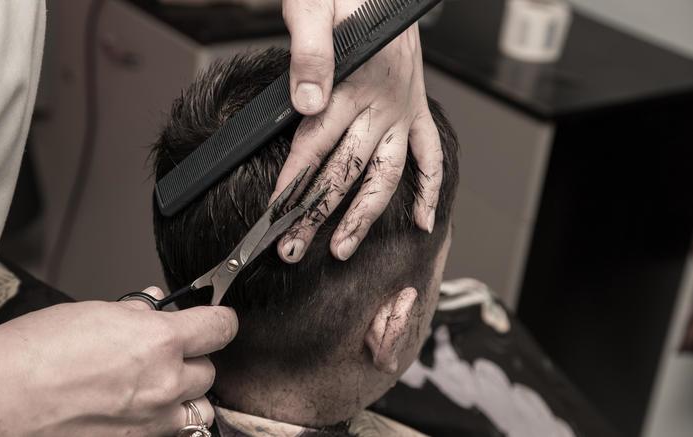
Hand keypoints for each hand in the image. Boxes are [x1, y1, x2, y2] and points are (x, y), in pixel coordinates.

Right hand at [0, 287, 237, 436]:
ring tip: (157, 385)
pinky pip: (170, 432)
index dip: (219, 320)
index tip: (215, 319)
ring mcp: (152, 422)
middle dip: (191, 359)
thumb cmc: (32, 355)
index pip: (221, 327)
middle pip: (209, 370)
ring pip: (198, 408)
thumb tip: (154, 305)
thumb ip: (135, 312)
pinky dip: (164, 421)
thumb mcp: (92, 314)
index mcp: (159, 341)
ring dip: (185, 395)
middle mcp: (164, 384)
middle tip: (165, 352)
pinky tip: (137, 410)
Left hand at [277, 0, 442, 261]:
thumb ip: (310, 53)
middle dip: (317, 213)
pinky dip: (430, 187)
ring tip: (343, 248)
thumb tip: (307, 104)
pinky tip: (421, 220)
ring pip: (386, 174)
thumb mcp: (314, 6)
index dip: (294, 181)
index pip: (317, 143)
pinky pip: (431, 153)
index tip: (275, 216)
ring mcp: (403, 109)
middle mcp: (382, 102)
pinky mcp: (416, 107)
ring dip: (365, 215)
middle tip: (294, 249)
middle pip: (346, 170)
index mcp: (354, 81)